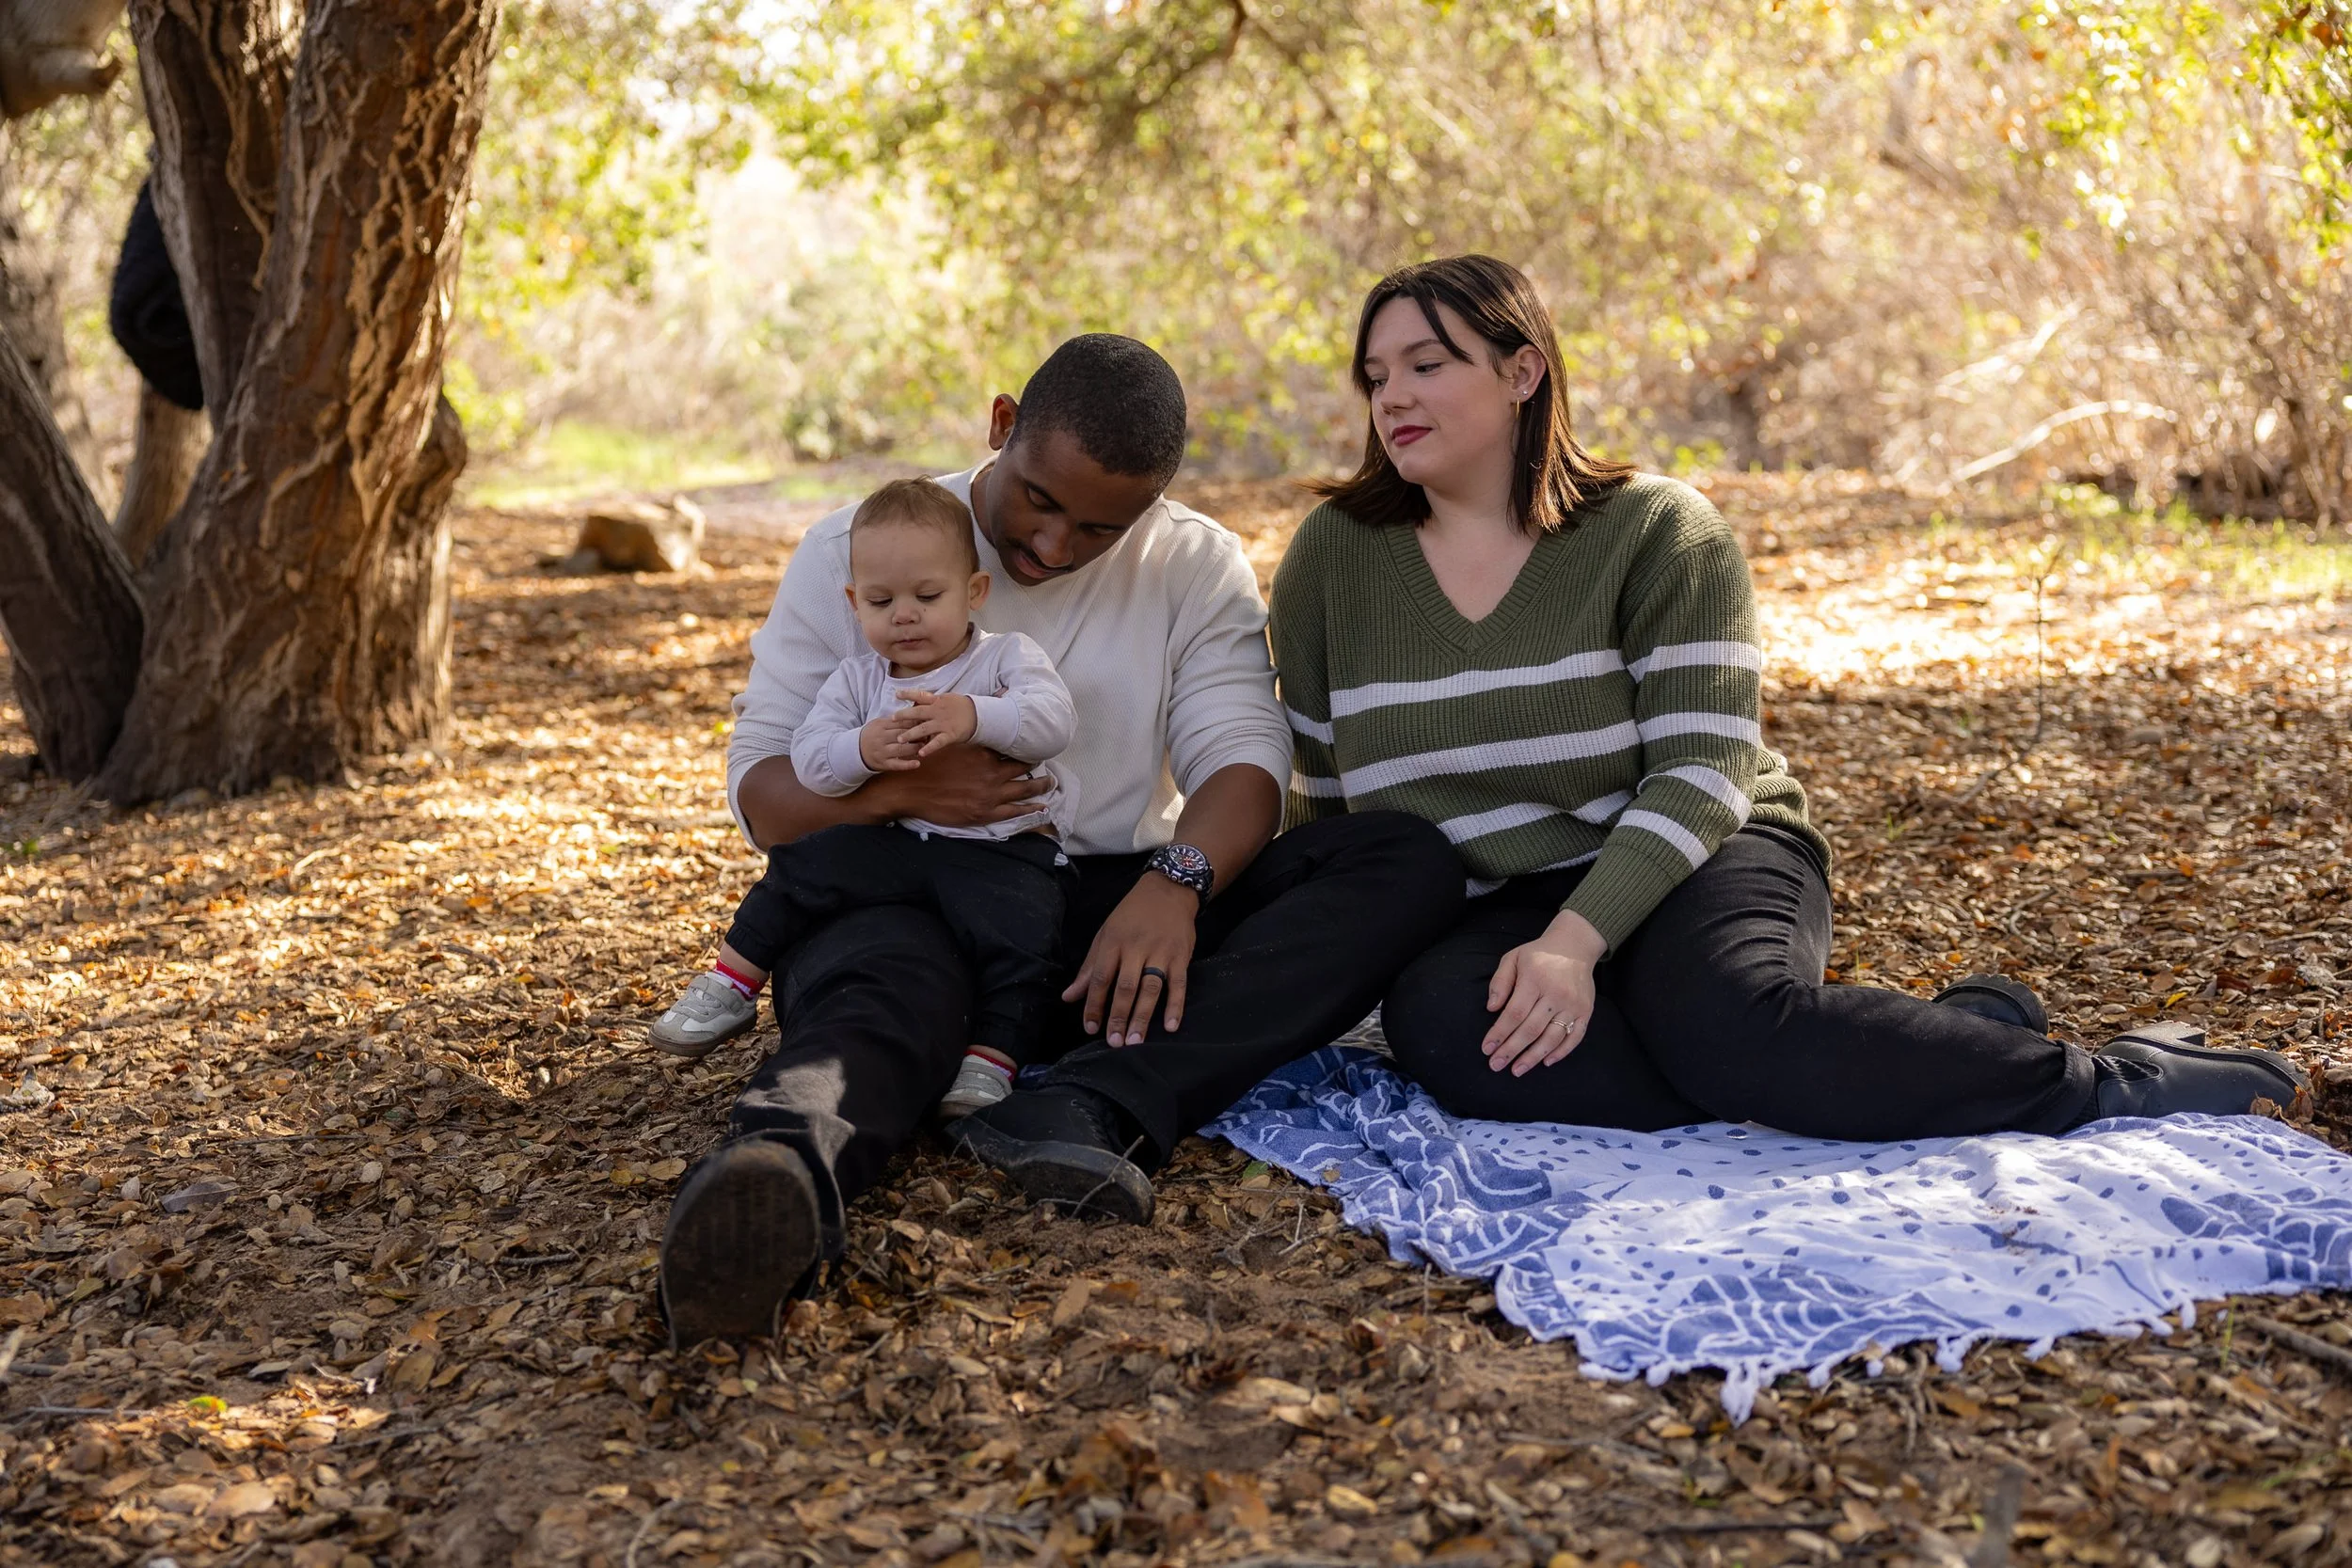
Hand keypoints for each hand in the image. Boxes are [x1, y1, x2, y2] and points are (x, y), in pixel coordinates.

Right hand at [857, 710, 924, 772]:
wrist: (856, 750)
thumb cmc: (873, 734)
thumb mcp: (880, 723)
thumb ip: (896, 720)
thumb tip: (916, 715)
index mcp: (881, 725)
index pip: (901, 722)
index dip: (915, 723)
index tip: (926, 723)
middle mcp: (881, 738)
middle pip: (902, 735)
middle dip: (917, 735)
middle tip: (929, 735)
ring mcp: (882, 751)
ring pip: (901, 749)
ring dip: (915, 748)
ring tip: (924, 747)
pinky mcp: (883, 763)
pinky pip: (896, 765)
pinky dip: (907, 765)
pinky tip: (917, 763)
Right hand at [873, 742, 1045, 827]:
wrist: (909, 789)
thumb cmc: (926, 764)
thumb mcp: (945, 741)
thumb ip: (960, 731)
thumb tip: (968, 714)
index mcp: (982, 753)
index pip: (1011, 747)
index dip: (1024, 745)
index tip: (1033, 743)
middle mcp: (991, 772)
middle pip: (1023, 767)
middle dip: (1037, 764)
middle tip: (1048, 762)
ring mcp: (990, 794)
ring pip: (1025, 789)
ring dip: (1041, 786)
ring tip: (1052, 783)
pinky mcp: (985, 813)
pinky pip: (1015, 811)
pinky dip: (1031, 809)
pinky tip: (1042, 808)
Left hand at [898, 689, 978, 756]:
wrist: (979, 714)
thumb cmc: (961, 707)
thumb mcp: (947, 699)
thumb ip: (933, 701)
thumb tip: (918, 700)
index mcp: (937, 701)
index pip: (920, 695)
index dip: (908, 694)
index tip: (896, 694)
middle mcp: (938, 711)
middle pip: (917, 712)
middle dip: (904, 715)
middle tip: (892, 719)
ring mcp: (943, 723)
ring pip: (923, 728)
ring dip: (911, 734)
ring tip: (900, 740)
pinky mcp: (950, 734)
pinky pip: (937, 742)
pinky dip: (929, 748)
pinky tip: (921, 753)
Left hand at [1062, 873, 1196, 1046]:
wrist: (1168, 890)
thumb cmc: (1131, 915)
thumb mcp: (1105, 935)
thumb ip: (1089, 969)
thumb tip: (1068, 997)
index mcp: (1114, 942)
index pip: (1101, 978)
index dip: (1094, 1004)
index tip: (1090, 1028)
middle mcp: (1136, 948)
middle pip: (1125, 987)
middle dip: (1118, 1015)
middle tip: (1114, 1042)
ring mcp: (1161, 952)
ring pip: (1150, 988)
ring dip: (1143, 1016)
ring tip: (1135, 1041)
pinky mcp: (1181, 956)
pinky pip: (1179, 984)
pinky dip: (1176, 1005)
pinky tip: (1171, 1026)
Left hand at [1483, 910, 1605, 1075]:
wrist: (1575, 945)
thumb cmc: (1538, 955)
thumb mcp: (1513, 958)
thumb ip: (1500, 982)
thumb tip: (1492, 1008)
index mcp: (1535, 979)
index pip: (1515, 1013)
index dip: (1500, 1033)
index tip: (1487, 1048)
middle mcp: (1556, 994)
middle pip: (1531, 1029)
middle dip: (1511, 1050)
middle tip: (1496, 1065)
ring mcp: (1573, 1004)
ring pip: (1552, 1037)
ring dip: (1533, 1057)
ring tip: (1517, 1070)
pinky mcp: (1586, 1011)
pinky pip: (1575, 1037)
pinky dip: (1561, 1052)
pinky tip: (1546, 1062)